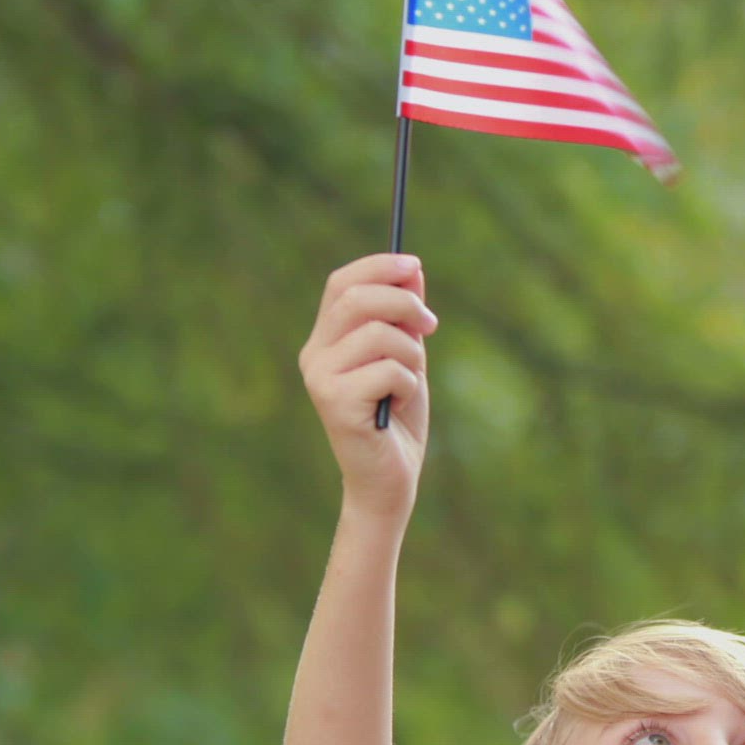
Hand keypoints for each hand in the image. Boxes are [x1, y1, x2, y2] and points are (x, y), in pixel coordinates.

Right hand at [298, 253, 437, 522]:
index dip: (378, 267)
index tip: (414, 265)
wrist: (390, 479)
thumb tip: (412, 270)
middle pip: (356, 299)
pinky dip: (408, 386)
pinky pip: (388, 370)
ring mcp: (320, 380)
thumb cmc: (398, 417)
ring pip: (379, 335)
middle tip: (431, 325)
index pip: (341, 283)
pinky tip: (396, 408)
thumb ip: (404, 317)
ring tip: (409, 383)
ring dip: (412, 356)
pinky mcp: (334, 404)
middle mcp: (314, 356)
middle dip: (404, 304)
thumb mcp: (406, 356)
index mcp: (325, 339)